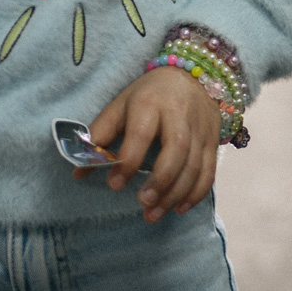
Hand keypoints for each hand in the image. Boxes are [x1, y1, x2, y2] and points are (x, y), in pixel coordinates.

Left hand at [75, 65, 224, 222]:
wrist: (193, 76)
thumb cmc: (149, 95)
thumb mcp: (121, 105)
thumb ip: (101, 135)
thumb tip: (79, 171)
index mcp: (151, 102)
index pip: (141, 133)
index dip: (128, 161)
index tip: (114, 184)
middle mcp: (179, 114)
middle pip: (177, 148)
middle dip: (161, 179)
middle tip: (143, 203)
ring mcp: (200, 128)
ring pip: (195, 164)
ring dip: (176, 193)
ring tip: (154, 214)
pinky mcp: (213, 140)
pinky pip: (209, 170)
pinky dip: (196, 192)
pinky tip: (180, 208)